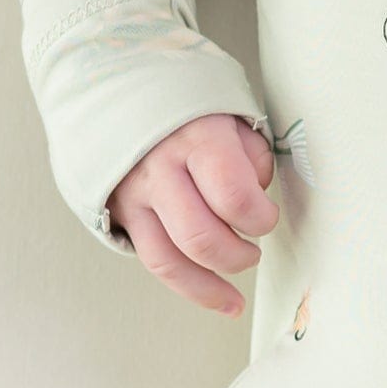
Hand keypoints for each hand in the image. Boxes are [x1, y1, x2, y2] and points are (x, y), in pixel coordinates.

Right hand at [108, 112, 279, 309]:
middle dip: (238, 255)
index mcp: (196, 138)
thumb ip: (252, 155)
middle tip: (254, 248)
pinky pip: (153, 261)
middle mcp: (160, 169)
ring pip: (170, 260)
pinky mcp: (120, 213)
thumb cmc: (189, 105)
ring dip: (211, 286)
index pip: (231, 195)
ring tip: (236, 297)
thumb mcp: (231, 113)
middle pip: (200, 237)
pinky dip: (188, 287)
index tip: (267, 216)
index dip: (259, 218)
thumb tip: (257, 195)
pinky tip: (217, 299)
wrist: (119, 87)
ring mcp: (135, 195)